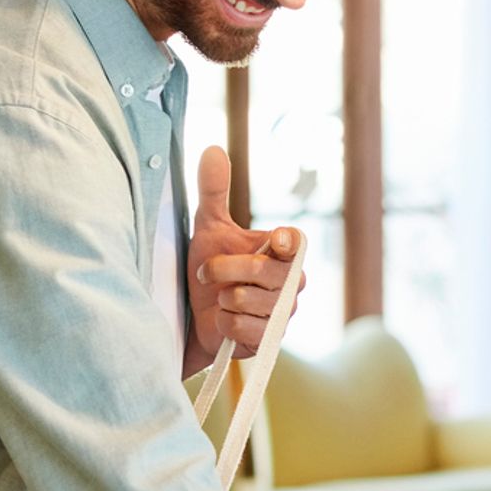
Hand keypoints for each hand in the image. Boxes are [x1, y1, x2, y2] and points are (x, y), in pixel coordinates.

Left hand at [185, 146, 304, 376]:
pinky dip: (223, 323)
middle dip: (224, 269)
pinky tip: (223, 322)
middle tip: (207, 272)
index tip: (275, 239)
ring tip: (220, 300)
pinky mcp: (269, 341)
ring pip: (246, 300)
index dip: (287, 242)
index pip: (296, 244)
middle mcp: (291, 283)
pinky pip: (241, 327)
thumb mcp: (208, 229)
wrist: (194, 319)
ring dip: (221, 299)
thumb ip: (214, 191)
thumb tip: (212, 149)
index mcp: (284, 254)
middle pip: (262, 271)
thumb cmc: (210, 272)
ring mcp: (283, 314)